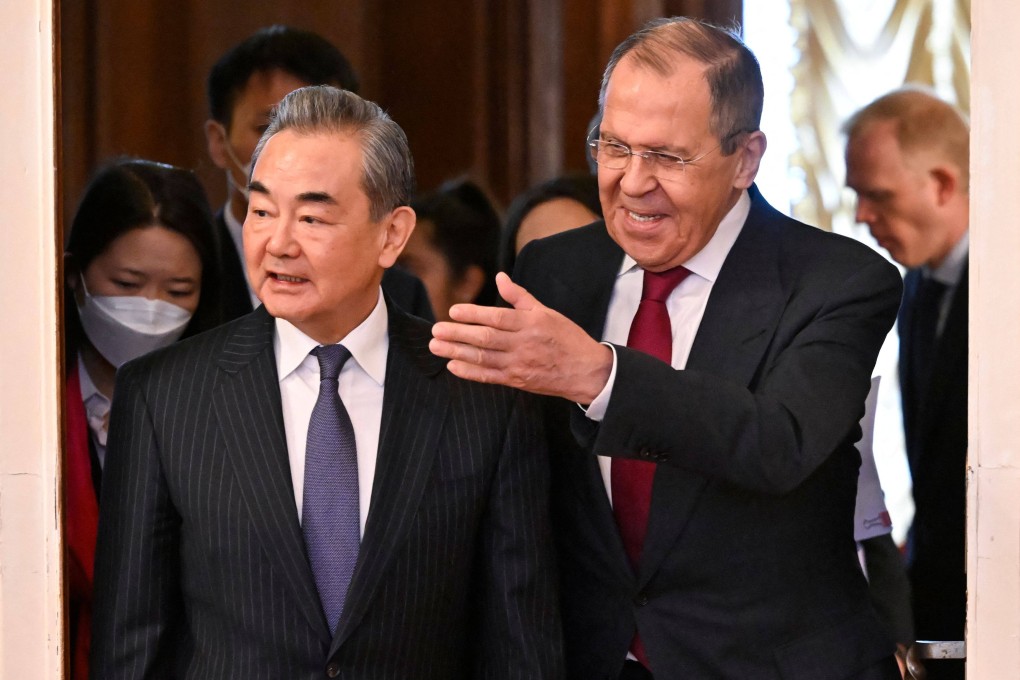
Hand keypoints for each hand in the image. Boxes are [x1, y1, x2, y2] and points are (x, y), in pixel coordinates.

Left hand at [430, 273, 612, 403]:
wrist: (586, 371)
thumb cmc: (566, 338)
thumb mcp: (546, 312)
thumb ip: (520, 296)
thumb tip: (500, 278)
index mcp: (531, 323)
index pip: (497, 317)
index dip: (474, 314)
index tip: (453, 311)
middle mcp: (524, 344)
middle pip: (485, 338)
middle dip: (458, 334)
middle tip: (436, 331)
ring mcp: (519, 364)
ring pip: (483, 358)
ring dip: (457, 352)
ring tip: (437, 347)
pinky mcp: (518, 381)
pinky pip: (490, 376)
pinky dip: (470, 372)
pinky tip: (453, 366)